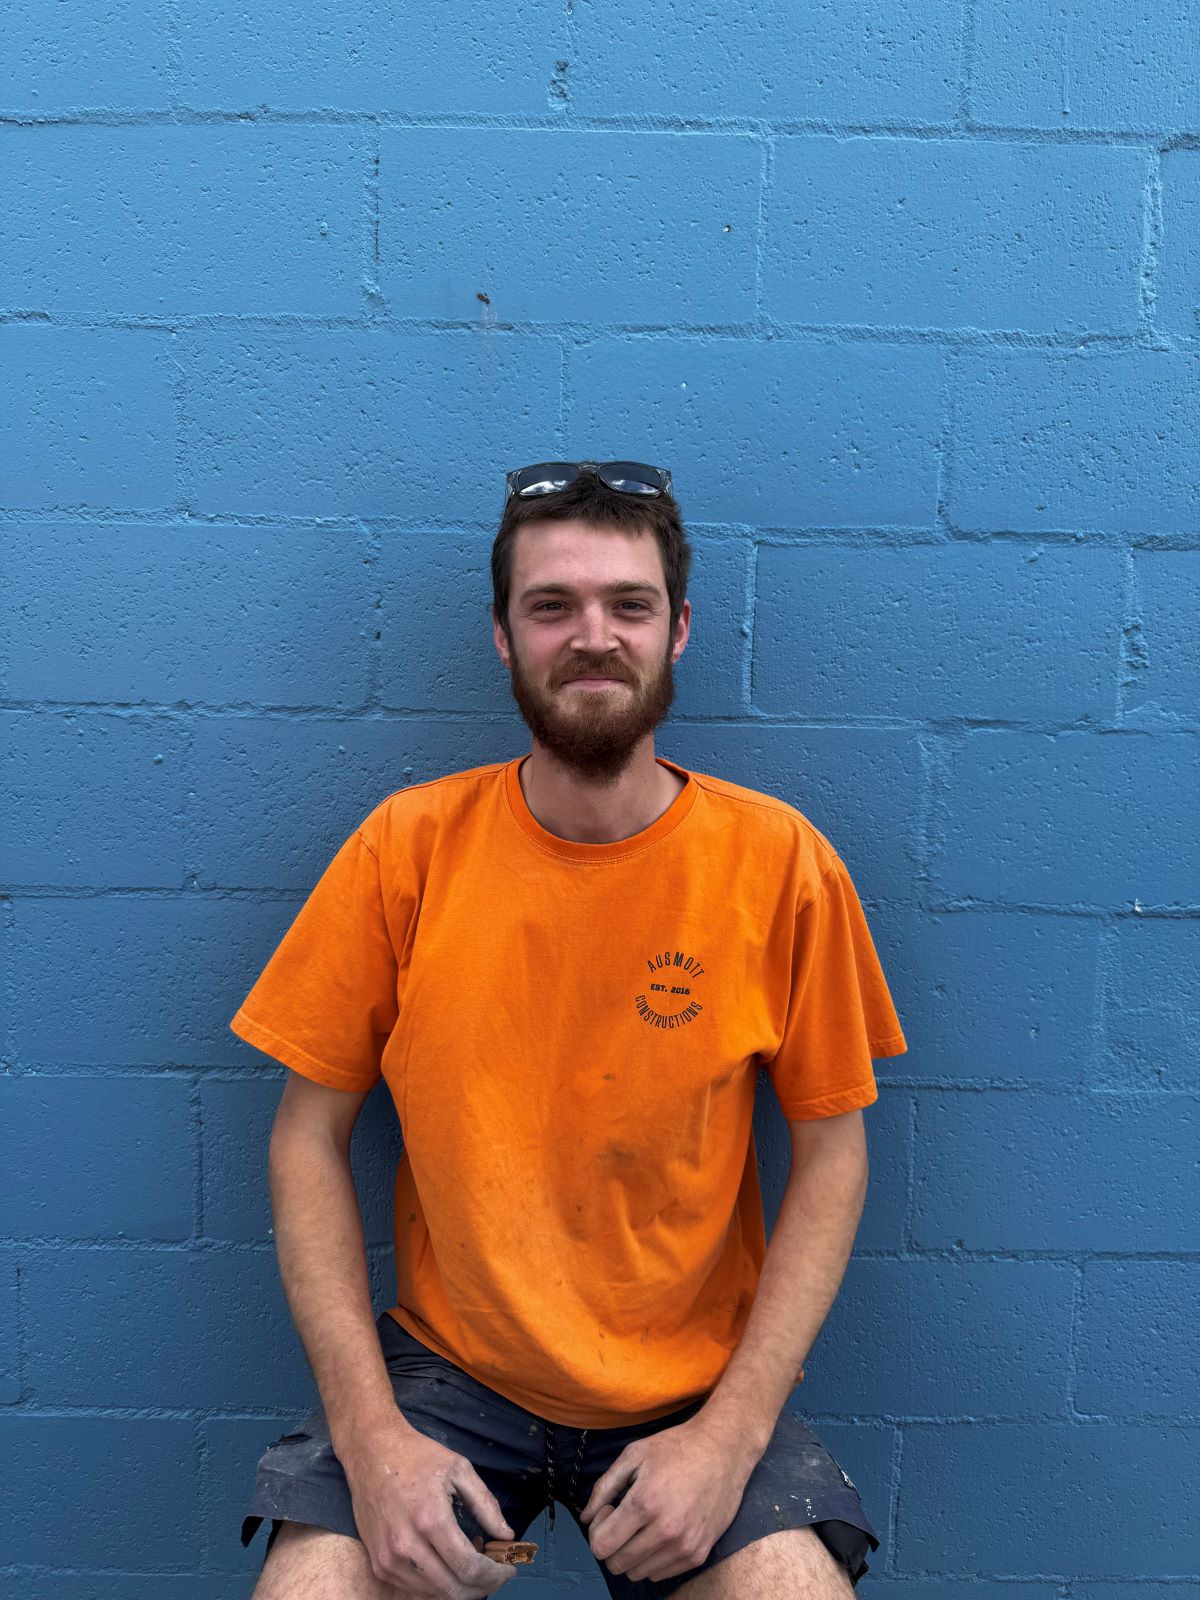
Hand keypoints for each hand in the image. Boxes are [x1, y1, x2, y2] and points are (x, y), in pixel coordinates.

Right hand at [340, 1415, 518, 1597]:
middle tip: (494, 1572)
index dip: (495, 1575)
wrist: (372, 1453)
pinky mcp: (378, 1564)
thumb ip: (486, 1505)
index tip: (509, 1570)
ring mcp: (389, 1559)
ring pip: (435, 1594)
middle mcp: (407, 1546)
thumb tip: (506, 1536)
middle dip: (482, 1587)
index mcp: (431, 1520)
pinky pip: (414, 1589)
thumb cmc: (418, 1457)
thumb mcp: (459, 1469)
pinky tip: (446, 1562)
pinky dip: (437, 1584)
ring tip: (469, 1560)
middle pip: (453, 1590)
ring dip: (459, 1586)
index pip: (469, 1568)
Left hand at [579, 1414, 757, 1584]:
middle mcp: (665, 1531)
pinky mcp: (698, 1554)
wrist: (723, 1451)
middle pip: (617, 1564)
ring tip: (644, 1523)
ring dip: (632, 1553)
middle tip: (624, 1517)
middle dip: (612, 1543)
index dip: (597, 1530)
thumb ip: (604, 1487)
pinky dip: (653, 1558)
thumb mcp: (633, 1454)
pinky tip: (660, 1531)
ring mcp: (684, 1546)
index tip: (610, 1510)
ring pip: (638, 1573)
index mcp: (644, 1504)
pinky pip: (660, 1574)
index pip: (601, 1546)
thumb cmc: (677, 1448)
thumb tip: (585, 1517)